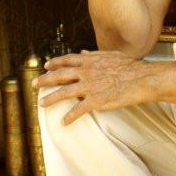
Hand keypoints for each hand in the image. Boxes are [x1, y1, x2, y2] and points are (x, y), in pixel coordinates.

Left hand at [36, 50, 151, 124]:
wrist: (141, 78)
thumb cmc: (129, 67)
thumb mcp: (111, 55)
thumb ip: (95, 54)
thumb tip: (83, 53)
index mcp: (89, 61)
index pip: (67, 60)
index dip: (55, 63)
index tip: (46, 66)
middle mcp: (86, 72)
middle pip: (59, 75)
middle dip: (44, 80)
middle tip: (33, 84)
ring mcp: (89, 87)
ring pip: (64, 92)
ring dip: (51, 98)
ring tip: (41, 104)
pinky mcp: (96, 101)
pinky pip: (78, 110)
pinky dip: (69, 117)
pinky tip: (63, 122)